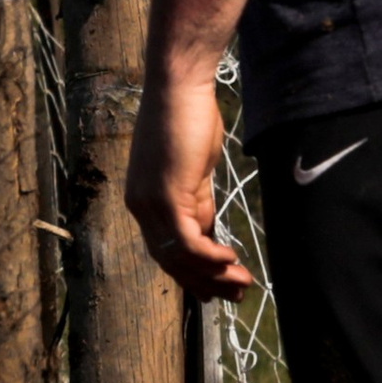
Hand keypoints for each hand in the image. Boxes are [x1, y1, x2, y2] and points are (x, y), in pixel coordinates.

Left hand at [124, 64, 254, 299]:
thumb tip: (207, 231)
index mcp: (143, 200)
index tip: (219, 286)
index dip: (192, 273)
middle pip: (170, 261)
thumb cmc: (188, 119)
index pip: (165, 250)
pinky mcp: (165, 196)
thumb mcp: (193, 171)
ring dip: (213, 275)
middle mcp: (139, 206)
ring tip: (242, 283)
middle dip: (204, 283)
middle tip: (235, 295)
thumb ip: (196, 201)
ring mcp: (149, 203)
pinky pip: (186, 241)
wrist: (180, 87)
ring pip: (179, 257)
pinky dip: (209, 256)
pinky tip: (231, 259)